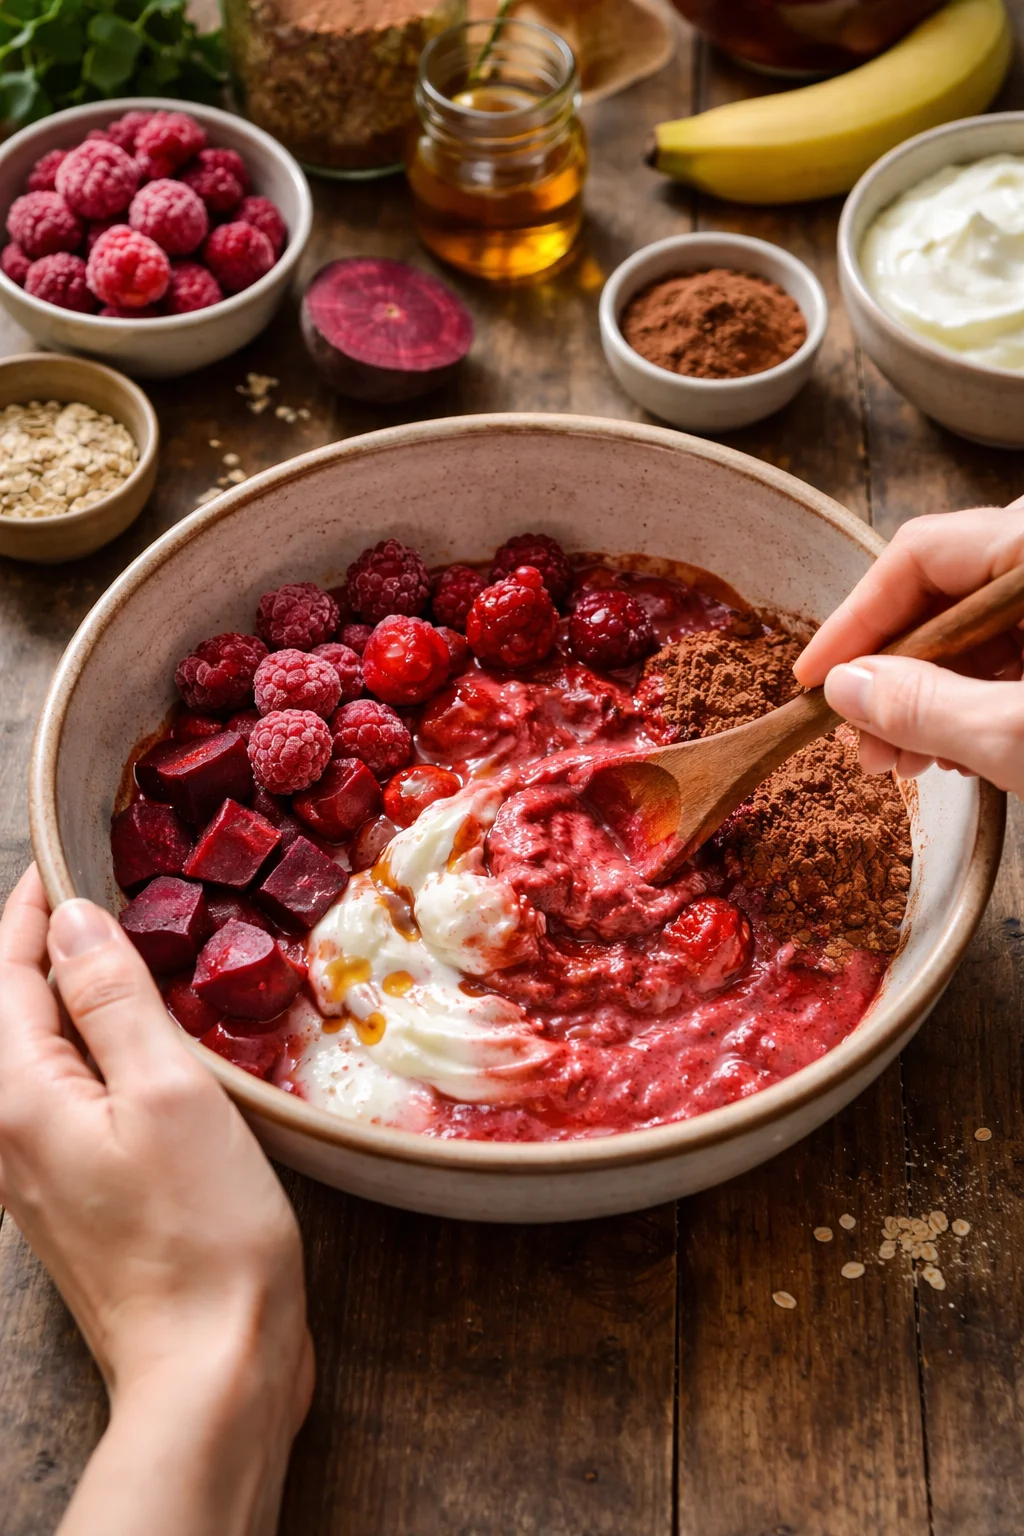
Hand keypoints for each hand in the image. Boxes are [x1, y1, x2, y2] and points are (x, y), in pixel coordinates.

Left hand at [0, 867, 313, 1535]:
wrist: (209, 1369)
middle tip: (95, 889)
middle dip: (43, 944)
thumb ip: (113, 1000)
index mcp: (18, 1094)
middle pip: (11, 1009)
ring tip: (117, 947)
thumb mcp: (167, 1093)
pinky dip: (90, 1046)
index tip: (63, 853)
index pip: (10, 971)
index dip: (34, 907)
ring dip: (68, 994)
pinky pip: (64, 1093)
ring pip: (37, 1051)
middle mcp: (8, 1130)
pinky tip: (134, 1040)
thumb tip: (73, 920)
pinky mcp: (71, 1194)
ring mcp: (33, 1169)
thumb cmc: (200, 1232)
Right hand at [794, 506, 1023, 793]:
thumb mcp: (1019, 733)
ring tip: (913, 760)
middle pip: (944, 590)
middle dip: (895, 672)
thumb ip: (927, 705)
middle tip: (867, 743)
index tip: (814, 680)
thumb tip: (845, 687)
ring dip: (933, 693)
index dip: (856, 620)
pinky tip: (962, 747)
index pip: (919, 554)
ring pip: (978, 624)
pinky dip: (980, 695)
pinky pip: (1017, 643)